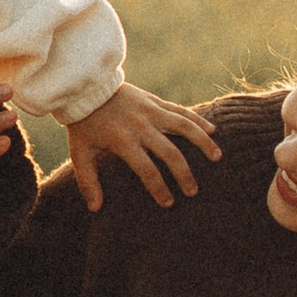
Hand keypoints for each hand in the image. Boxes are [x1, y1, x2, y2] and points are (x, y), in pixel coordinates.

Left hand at [63, 83, 223, 211]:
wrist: (86, 87)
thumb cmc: (83, 124)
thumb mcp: (80, 152)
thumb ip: (88, 181)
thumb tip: (95, 208)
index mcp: (122, 140)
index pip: (147, 169)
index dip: (159, 188)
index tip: (168, 202)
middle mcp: (140, 126)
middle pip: (170, 152)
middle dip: (184, 174)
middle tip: (192, 191)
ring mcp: (150, 111)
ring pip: (183, 127)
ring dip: (202, 142)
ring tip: (217, 158)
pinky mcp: (155, 101)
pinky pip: (181, 111)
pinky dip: (198, 120)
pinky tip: (212, 131)